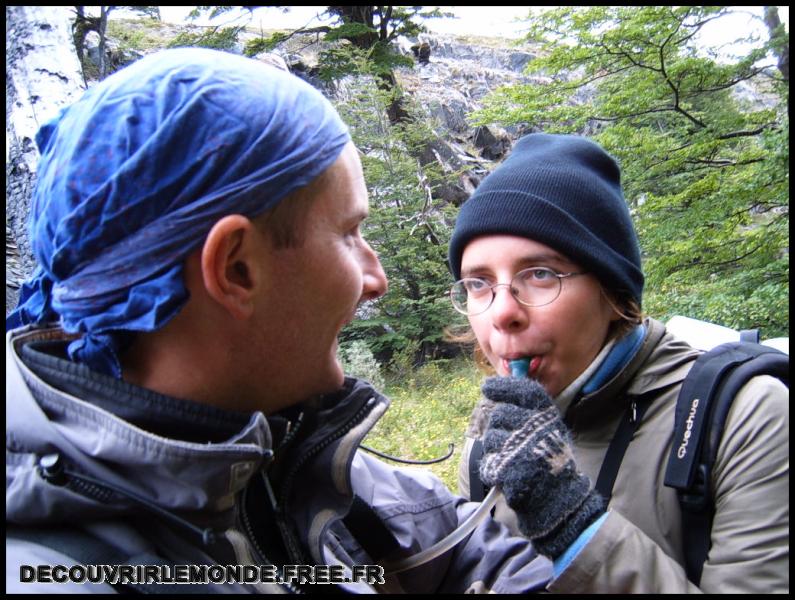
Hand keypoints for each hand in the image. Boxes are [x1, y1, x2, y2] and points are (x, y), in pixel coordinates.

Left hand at [479, 376, 605, 557]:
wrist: (557, 499)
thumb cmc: (548, 461)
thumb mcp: (546, 430)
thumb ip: (525, 409)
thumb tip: (496, 384)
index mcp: (547, 416)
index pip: (524, 390)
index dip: (504, 387)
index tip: (487, 387)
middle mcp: (536, 428)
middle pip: (499, 415)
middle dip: (498, 428)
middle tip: (511, 443)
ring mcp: (523, 448)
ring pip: (490, 438)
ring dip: (495, 450)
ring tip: (513, 461)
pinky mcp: (510, 468)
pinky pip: (488, 461)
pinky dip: (493, 469)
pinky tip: (507, 474)